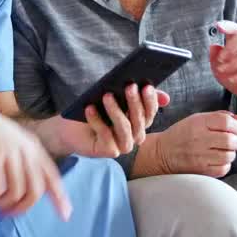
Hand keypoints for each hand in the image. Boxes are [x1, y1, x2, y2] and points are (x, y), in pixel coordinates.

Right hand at [0, 96, 71, 219]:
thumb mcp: (12, 141)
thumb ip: (24, 159)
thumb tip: (29, 188)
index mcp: (33, 147)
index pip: (52, 176)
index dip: (59, 197)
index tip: (65, 215)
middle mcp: (25, 150)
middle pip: (34, 191)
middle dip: (21, 208)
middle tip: (5, 212)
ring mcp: (9, 153)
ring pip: (15, 194)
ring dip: (0, 204)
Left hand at [41, 84, 170, 158]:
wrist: (70, 128)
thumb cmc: (96, 109)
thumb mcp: (116, 98)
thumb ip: (138, 95)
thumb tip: (166, 97)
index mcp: (139, 122)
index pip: (150, 112)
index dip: (150, 100)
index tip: (146, 86)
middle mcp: (134, 136)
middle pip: (140, 120)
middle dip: (135, 103)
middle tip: (129, 87)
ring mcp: (122, 145)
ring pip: (125, 128)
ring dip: (116, 111)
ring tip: (107, 96)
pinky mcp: (108, 151)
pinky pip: (105, 135)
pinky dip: (97, 120)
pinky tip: (90, 109)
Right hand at [150, 110, 236, 177]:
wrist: (162, 153)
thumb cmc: (182, 134)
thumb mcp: (197, 119)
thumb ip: (219, 116)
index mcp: (199, 123)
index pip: (226, 122)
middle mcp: (199, 139)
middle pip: (231, 140)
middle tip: (235, 141)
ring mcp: (200, 156)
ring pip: (229, 155)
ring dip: (231, 153)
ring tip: (224, 150)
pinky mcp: (200, 170)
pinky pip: (223, 168)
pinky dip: (225, 164)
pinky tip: (218, 160)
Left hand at [210, 20, 236, 107]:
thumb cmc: (236, 77)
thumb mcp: (219, 69)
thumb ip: (214, 58)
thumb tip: (213, 46)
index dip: (229, 26)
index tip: (218, 26)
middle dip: (233, 45)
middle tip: (220, 59)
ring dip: (235, 62)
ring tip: (223, 70)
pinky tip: (232, 79)